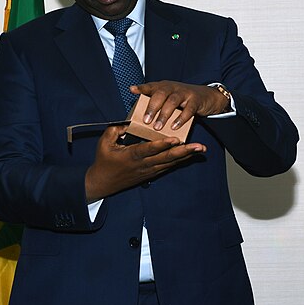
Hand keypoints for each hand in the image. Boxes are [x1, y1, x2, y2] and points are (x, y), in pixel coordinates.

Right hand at [85, 124, 205, 200]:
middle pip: (166, 158)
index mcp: (131, 155)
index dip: (162, 145)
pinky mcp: (152, 173)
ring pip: (170, 163)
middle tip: (198, 146)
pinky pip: (168, 166)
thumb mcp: (104, 143)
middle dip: (184, 151)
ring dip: (186, 156)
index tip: (175, 139)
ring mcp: (149, 170)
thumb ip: (116, 129)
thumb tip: (129, 121)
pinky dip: (180, 160)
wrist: (103, 183)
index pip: (149, 149)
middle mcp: (143, 164)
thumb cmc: (103, 160)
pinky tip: (191, 155)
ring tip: (200, 149)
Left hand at [131, 81, 229, 131]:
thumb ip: (157, 105)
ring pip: (173, 101)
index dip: (142, 87)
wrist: (206, 96)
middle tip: (146, 120)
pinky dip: (181, 118)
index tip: (132, 89)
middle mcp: (173, 87)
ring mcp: (185, 93)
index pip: (151, 86)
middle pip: (161, 94)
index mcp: (164, 87)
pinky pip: (188, 109)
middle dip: (152, 107)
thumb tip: (142, 120)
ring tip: (157, 127)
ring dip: (164, 115)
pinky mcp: (195, 100)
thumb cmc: (182, 101)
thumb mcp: (169, 99)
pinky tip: (174, 127)